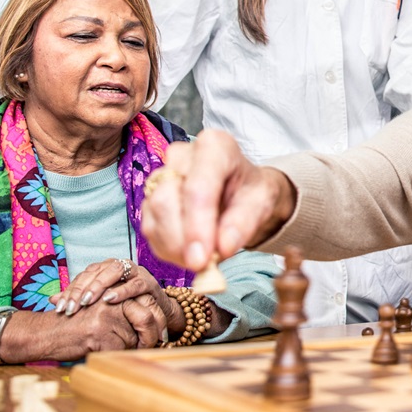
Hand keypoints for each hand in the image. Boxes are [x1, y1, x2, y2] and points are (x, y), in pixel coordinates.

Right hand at [0, 297, 159, 362]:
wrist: (46, 333)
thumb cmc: (75, 324)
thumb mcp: (102, 310)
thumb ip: (125, 312)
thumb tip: (155, 327)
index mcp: (115, 292)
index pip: (150, 303)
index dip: (159, 320)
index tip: (161, 333)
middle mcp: (113, 301)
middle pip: (149, 318)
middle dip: (154, 335)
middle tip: (158, 344)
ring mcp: (107, 317)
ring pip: (136, 338)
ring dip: (135, 347)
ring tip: (131, 350)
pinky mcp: (100, 335)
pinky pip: (121, 350)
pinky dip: (118, 355)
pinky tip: (108, 353)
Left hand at [50, 258, 179, 334]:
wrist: (154, 312)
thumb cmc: (124, 306)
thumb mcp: (99, 303)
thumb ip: (78, 299)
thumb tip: (51, 300)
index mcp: (105, 269)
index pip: (84, 275)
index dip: (70, 290)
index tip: (59, 308)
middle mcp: (119, 266)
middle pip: (96, 271)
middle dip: (81, 289)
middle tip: (70, 307)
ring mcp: (135, 271)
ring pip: (115, 271)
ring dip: (100, 286)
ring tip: (87, 302)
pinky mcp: (149, 282)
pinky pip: (135, 283)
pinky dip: (122, 290)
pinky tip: (109, 299)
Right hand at [142, 130, 296, 272]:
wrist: (240, 193)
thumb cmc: (251, 193)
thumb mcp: (261, 204)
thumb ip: (244, 224)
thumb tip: (223, 248)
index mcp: (215, 147)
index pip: (198, 187)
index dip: (197, 226)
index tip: (202, 259)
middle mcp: (182, 155)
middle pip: (167, 200)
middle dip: (182, 240)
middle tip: (203, 265)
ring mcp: (161, 175)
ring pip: (153, 215)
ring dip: (174, 247)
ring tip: (201, 259)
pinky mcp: (150, 198)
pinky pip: (149, 227)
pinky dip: (167, 248)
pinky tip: (188, 252)